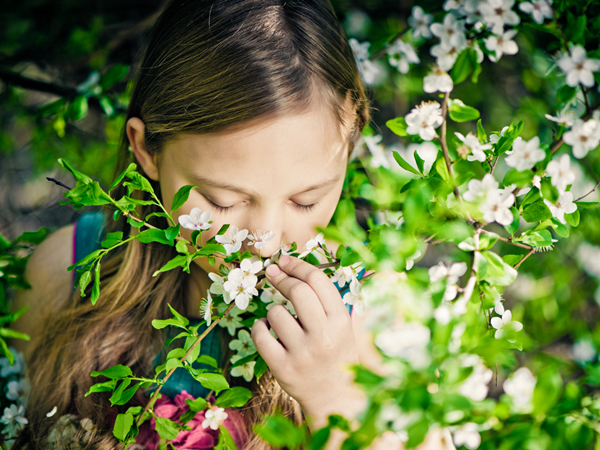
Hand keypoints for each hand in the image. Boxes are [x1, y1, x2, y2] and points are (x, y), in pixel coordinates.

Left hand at [251, 255, 363, 423]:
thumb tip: (292, 269)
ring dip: (273, 310)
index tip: (284, 261)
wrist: (335, 398)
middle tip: (272, 272)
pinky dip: (259, 327)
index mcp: (340, 322)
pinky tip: (266, 330)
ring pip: (275, 312)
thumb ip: (323, 301)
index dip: (297, 265)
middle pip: (297, 291)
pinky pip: (260, 335)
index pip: (318, 281)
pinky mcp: (282, 368)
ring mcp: (302, 353)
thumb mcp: (342, 327)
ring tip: (280, 321)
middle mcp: (323, 336)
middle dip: (281, 277)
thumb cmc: (336, 354)